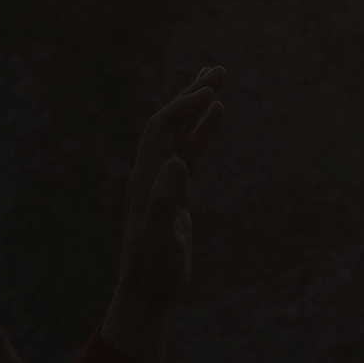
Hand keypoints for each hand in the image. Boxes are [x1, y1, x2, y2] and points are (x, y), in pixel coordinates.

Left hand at [104, 65, 224, 362]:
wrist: (148, 293)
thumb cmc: (154, 270)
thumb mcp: (159, 238)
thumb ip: (164, 202)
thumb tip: (176, 164)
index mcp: (144, 179)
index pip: (161, 129)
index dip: (183, 107)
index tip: (211, 92)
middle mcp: (150, 173)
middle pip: (169, 122)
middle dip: (192, 94)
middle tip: (218, 69)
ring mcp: (162, 180)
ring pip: (181, 132)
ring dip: (198, 104)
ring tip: (217, 78)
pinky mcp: (175, 191)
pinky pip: (191, 150)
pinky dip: (204, 129)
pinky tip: (218, 115)